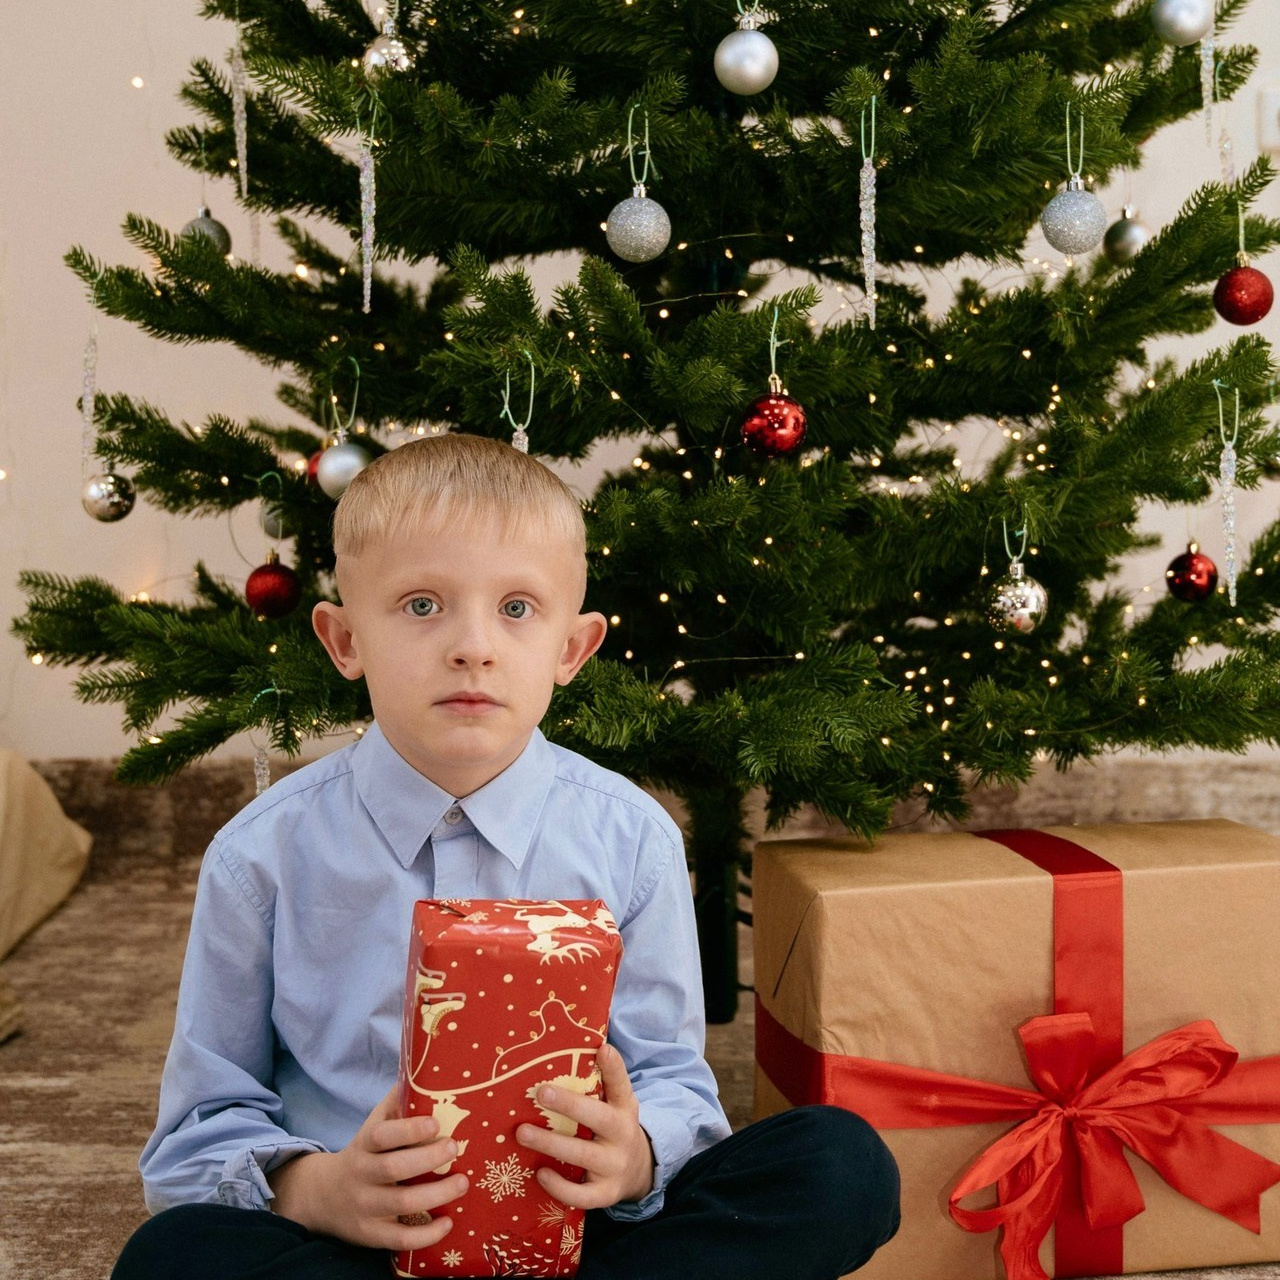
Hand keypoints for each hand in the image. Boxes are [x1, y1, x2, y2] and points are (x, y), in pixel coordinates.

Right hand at [267, 1086, 467, 1250]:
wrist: (322, 1196)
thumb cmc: (364, 1152)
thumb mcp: (373, 1125)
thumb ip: (396, 1103)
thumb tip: (423, 1067)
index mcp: (364, 1144)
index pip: (381, 1135)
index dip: (408, 1129)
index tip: (435, 1123)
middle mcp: (362, 1175)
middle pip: (393, 1169)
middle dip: (427, 1159)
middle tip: (456, 1148)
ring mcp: (365, 1207)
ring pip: (400, 1205)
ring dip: (435, 1195)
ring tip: (463, 1183)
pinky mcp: (370, 1235)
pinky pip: (398, 1239)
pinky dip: (425, 1235)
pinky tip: (448, 1224)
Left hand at [515, 1042, 654, 1209]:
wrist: (638, 1171)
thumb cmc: (614, 1128)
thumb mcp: (616, 1103)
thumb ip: (601, 1081)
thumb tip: (583, 1047)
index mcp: (624, 1108)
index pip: (620, 1085)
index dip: (613, 1067)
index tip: (602, 1049)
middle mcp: (622, 1135)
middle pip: (598, 1118)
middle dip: (570, 1105)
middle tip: (541, 1092)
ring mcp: (614, 1166)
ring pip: (582, 1155)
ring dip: (550, 1143)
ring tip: (522, 1133)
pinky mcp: (605, 1193)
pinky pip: (581, 1194)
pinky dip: (559, 1187)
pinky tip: (540, 1173)